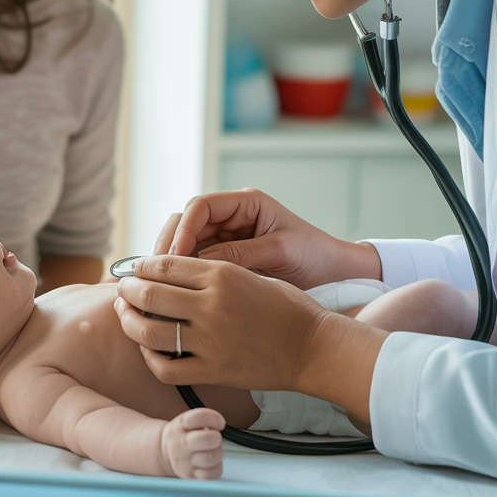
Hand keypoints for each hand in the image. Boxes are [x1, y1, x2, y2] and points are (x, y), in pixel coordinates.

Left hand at [115, 255, 329, 392]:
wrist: (313, 346)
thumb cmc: (285, 307)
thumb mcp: (248, 274)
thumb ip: (210, 273)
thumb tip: (170, 272)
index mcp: (221, 275)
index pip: (163, 265)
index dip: (140, 267)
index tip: (134, 270)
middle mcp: (211, 305)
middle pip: (149, 295)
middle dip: (127, 291)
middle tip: (123, 292)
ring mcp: (210, 341)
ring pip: (149, 332)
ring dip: (129, 322)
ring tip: (126, 316)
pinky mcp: (213, 371)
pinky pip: (166, 368)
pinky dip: (149, 358)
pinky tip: (148, 350)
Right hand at [154, 188, 379, 289]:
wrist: (338, 275)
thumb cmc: (316, 257)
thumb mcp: (280, 252)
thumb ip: (240, 254)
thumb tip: (197, 264)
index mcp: (246, 203)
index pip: (201, 206)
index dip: (183, 230)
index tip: (174, 257)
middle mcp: (232, 217)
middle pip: (186, 222)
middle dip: (170, 245)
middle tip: (159, 273)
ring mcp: (226, 238)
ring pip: (186, 243)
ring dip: (173, 262)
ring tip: (164, 285)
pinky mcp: (226, 259)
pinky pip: (197, 262)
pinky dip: (184, 274)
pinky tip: (177, 292)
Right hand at [160, 408, 224, 479]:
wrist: (166, 453)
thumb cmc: (183, 435)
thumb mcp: (187, 420)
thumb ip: (204, 419)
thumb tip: (220, 424)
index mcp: (181, 425)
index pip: (200, 417)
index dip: (215, 418)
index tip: (220, 423)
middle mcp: (181, 444)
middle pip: (207, 440)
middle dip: (217, 438)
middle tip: (216, 438)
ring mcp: (185, 462)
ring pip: (211, 458)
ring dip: (218, 453)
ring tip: (213, 450)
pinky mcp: (191, 476)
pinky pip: (211, 474)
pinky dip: (217, 467)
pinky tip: (212, 462)